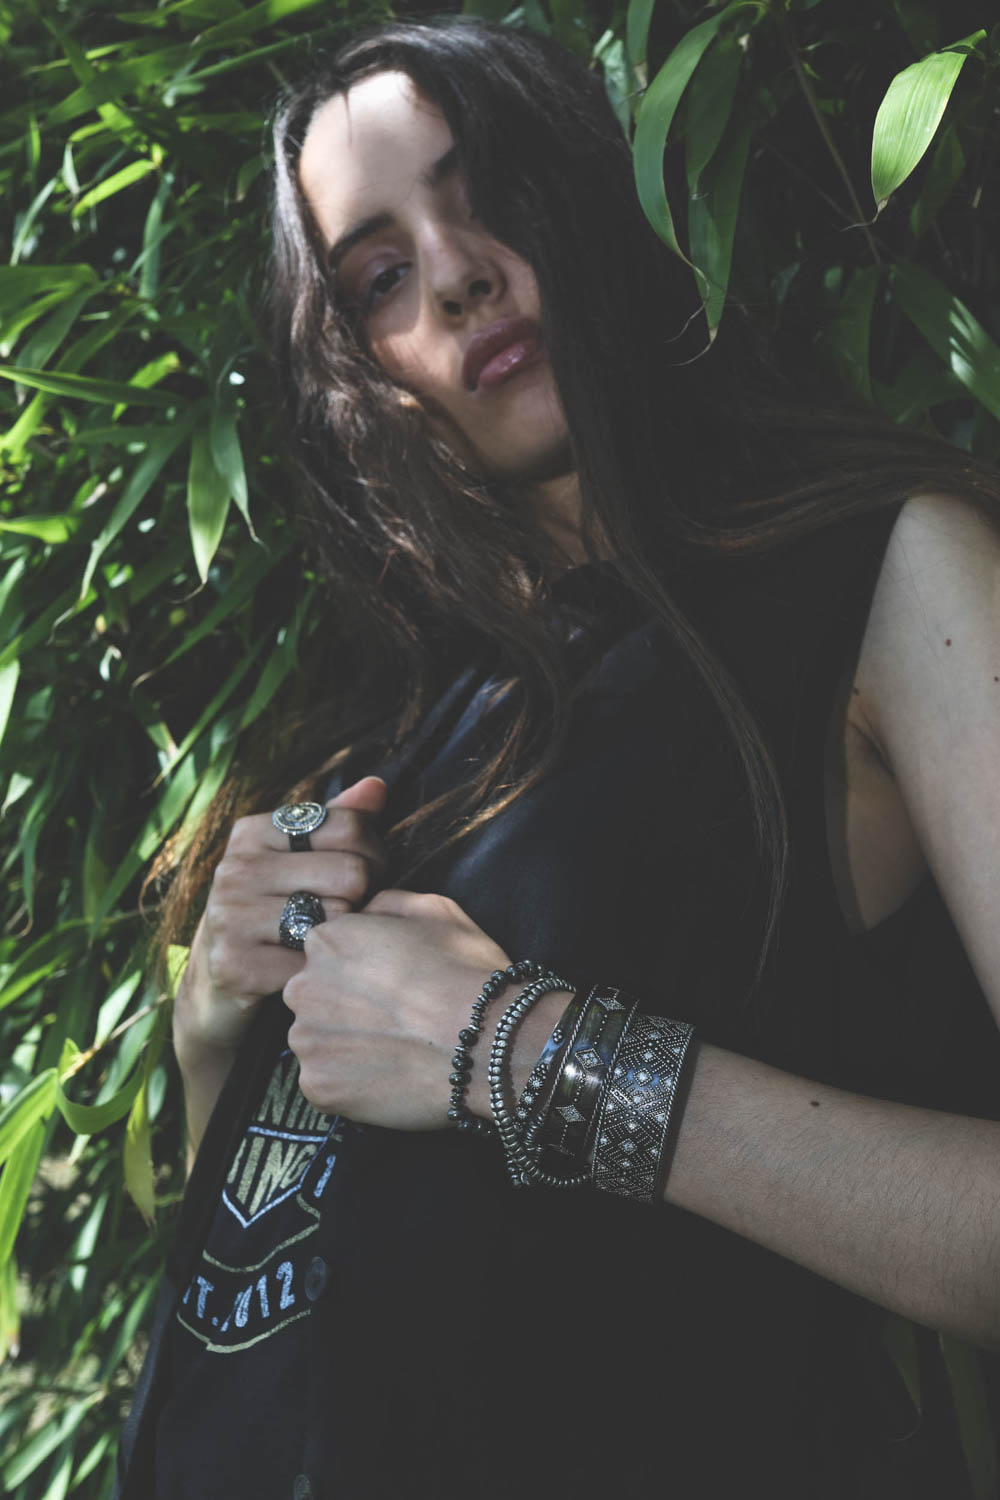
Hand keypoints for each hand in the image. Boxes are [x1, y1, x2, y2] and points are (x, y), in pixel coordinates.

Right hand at [173, 776, 388, 1066]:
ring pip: (338, 918)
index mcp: (252, 831)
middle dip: (363, 897)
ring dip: (346, 936)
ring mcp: (230, 917)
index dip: (373, 854)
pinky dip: (326, 971)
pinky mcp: (235, 966)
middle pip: (352, 873)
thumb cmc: (275, 906)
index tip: (359, 875)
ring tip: (329, 938)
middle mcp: (235, 869)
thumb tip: (377, 786)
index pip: (350, 827)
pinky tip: (313, 968)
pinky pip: (316, 963)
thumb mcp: (300, 857)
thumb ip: (339, 820)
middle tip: (347, 912)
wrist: (218, 978)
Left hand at [282, 890, 512, 1129]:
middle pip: (314, 997)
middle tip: (392, 1020)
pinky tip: (389, 1078)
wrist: (484, 1042)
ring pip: (318, 1042)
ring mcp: (307, 1041)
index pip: (326, 953)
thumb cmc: (464, 972)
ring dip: (345, 1046)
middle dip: (344, 1007)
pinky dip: (351, 1084)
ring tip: (393, 1052)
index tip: (389, 983)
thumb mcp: (436, 910)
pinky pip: (327, 1084)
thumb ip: (387, 905)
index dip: (360, 969)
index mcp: (326, 941)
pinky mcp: (317, 1088)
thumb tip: (367, 913)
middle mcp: (303, 987)